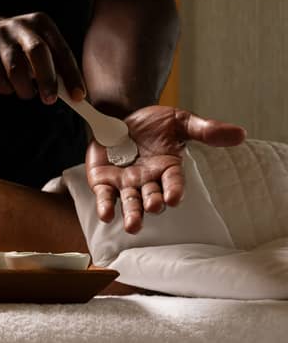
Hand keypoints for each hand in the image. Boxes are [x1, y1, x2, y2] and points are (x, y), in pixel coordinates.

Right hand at [0, 12, 85, 103]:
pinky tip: (8, 86)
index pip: (62, 51)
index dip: (71, 75)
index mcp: (42, 23)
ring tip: (26, 92)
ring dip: (24, 88)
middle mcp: (21, 26)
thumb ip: (53, 65)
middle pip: (37, 52)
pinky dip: (5, 88)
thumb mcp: (38, 46)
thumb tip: (71, 95)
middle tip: (50, 100)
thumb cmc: (18, 46)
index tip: (78, 96)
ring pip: (15, 69)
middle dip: (46, 79)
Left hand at [86, 106, 246, 233]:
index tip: (175, 198)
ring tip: (133, 225)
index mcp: (167, 168)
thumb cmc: (153, 123)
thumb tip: (239, 134)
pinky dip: (105, 207)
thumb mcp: (179, 121)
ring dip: (132, 214)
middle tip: (154, 206)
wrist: (121, 117)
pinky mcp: (103, 182)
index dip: (174, 190)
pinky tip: (106, 216)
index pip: (173, 182)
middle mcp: (147, 180)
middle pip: (151, 197)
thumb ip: (204, 129)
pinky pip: (104, 197)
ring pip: (129, 202)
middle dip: (152, 203)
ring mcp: (125, 183)